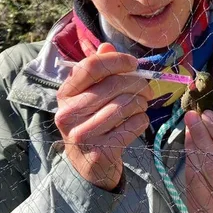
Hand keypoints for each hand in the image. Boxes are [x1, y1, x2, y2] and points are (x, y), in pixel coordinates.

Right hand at [55, 43, 153, 190]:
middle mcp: (68, 114)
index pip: (91, 66)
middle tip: (147, 89)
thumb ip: (98, 71)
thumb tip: (106, 46)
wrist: (88, 166)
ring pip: (125, 105)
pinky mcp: (100, 151)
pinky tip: (138, 122)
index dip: (117, 61)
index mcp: (65, 94)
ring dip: (141, 103)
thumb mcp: (89, 97)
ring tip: (142, 105)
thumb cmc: (92, 123)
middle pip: (113, 85)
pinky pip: (133, 126)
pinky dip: (142, 121)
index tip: (133, 64)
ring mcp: (82, 134)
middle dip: (138, 84)